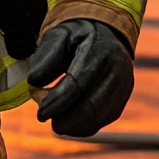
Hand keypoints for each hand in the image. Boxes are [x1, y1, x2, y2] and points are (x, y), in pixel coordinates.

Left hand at [27, 19, 133, 136]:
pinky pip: (103, 119)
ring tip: (55, 120)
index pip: (78, 84)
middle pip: (91, 106)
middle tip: (44, 118)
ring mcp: (123, 86)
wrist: (105, 32)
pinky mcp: (122, 98)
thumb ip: (46, 56)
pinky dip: (84, 125)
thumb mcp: (58, 35)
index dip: (58, 102)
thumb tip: (34, 81)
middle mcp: (116, 70)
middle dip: (65, 119)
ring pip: (98, 117)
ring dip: (74, 125)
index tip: (41, 113)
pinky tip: (69, 121)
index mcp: (99, 50)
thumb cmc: (76, 36)